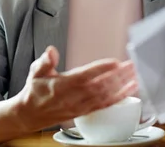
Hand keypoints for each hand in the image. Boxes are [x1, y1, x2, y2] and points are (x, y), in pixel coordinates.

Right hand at [12, 46, 137, 132]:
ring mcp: (80, 106)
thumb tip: (51, 51)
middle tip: (131, 65)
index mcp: (61, 85)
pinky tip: (129, 91)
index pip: (85, 76)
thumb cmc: (35, 91)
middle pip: (100, 86)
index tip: (115, 62)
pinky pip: (104, 105)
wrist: (30, 114)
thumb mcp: (36, 72)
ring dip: (121, 86)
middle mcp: (73, 97)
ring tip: (134, 75)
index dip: (101, 69)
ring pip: (105, 96)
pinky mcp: (85, 111)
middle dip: (118, 76)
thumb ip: (45, 61)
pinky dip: (118, 98)